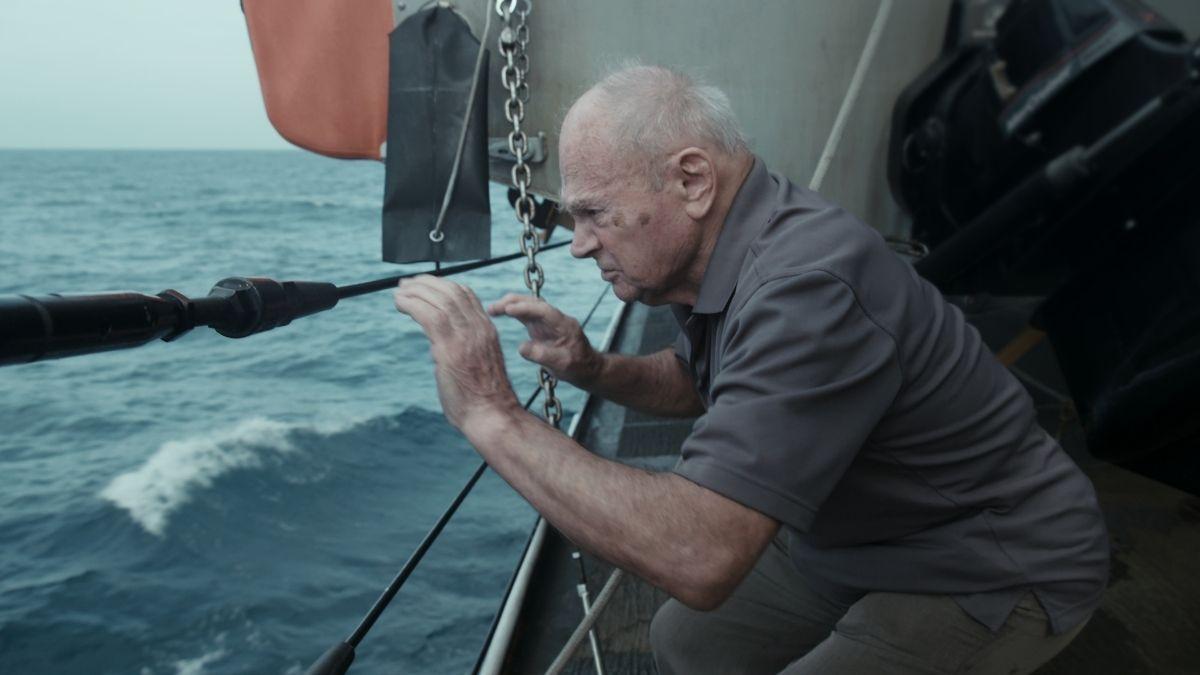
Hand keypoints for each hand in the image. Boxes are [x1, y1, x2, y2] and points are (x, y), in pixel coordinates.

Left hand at [393, 276, 518, 430]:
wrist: (492, 415)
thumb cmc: (482, 399)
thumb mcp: (478, 364)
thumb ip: (463, 350)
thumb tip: (438, 349)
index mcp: (487, 330)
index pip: (467, 295)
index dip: (443, 285)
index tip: (425, 286)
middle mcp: (479, 328)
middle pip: (452, 291)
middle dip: (427, 283)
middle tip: (406, 284)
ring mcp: (466, 337)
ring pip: (439, 298)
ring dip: (415, 290)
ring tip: (399, 292)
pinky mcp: (449, 348)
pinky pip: (428, 314)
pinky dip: (411, 303)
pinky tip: (399, 303)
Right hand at [488, 293, 602, 387]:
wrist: (586, 368)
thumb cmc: (578, 367)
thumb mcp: (563, 365)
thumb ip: (543, 356)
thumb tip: (522, 347)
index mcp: (565, 325)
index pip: (544, 311)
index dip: (526, 308)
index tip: (509, 309)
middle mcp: (555, 319)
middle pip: (534, 303)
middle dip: (514, 303)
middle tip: (494, 307)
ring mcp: (547, 321)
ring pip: (528, 306)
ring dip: (510, 305)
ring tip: (491, 309)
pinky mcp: (540, 326)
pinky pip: (525, 315)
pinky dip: (512, 312)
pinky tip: (498, 312)